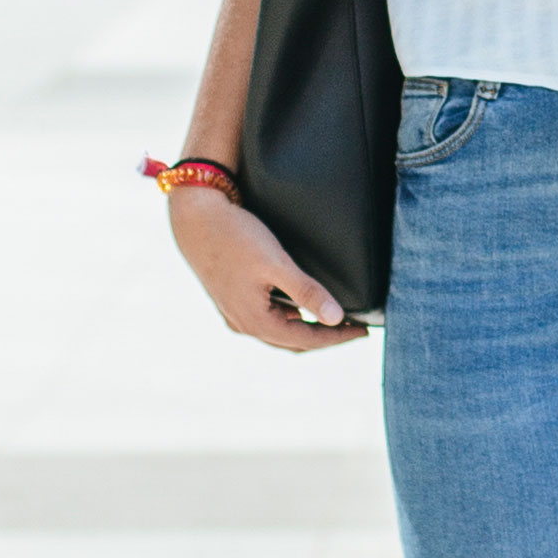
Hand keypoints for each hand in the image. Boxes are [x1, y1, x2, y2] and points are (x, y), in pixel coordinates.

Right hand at [169, 183, 368, 351]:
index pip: (307, 340)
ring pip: (279, 331)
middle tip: (354, 326)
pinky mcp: (231, 298)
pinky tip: (301, 307)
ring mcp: (234, 313)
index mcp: (255, 321)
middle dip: (325, 336)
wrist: (193, 216)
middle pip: (293, 341)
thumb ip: (306, 292)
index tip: (364, 330)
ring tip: (334, 317)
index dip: (337, 337)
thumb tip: (336, 318)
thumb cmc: (234, 236)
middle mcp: (243, 324)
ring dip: (307, 328)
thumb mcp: (275, 262)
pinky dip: (289, 318)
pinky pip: (267, 319)